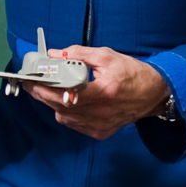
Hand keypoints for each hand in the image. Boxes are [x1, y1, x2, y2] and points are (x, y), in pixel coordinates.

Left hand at [27, 45, 169, 139]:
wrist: (154, 94)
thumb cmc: (132, 73)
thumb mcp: (107, 56)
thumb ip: (79, 54)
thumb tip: (54, 53)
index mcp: (104, 91)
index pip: (66, 92)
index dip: (46, 86)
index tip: (33, 78)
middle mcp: (101, 112)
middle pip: (61, 107)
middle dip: (42, 94)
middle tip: (31, 83)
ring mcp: (100, 125)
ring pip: (65, 118)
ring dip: (52, 104)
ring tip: (46, 90)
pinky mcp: (100, 133)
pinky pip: (74, 124)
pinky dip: (65, 113)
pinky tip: (65, 102)